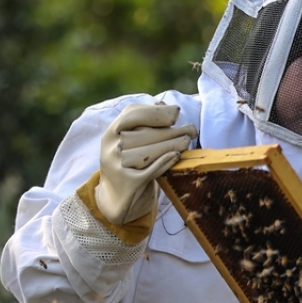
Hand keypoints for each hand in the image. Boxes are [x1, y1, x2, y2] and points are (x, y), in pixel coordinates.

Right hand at [94, 104, 196, 223]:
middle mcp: (110, 148)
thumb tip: (162, 104)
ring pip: (149, 152)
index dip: (155, 112)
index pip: (132, 114)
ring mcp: (117, 166)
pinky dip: (165, 162)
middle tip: (191, 130)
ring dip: (172, 145)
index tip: (176, 113)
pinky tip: (176, 156)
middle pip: (144, 134)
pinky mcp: (128, 183)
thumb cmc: (127, 164)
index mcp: (110, 133)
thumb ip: (143, 123)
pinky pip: (151, 170)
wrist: (115, 199)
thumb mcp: (129, 142)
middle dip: (171, 131)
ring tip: (186, 141)